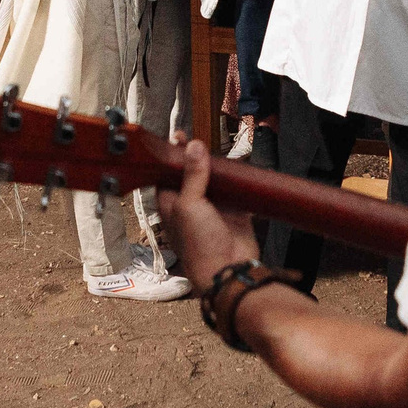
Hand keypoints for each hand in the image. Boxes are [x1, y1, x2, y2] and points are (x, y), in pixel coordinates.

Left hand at [162, 136, 260, 276]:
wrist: (228, 270)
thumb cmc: (199, 246)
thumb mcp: (190, 205)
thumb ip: (192, 175)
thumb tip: (192, 147)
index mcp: (172, 204)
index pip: (168, 174)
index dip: (172, 156)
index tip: (177, 136)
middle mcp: (192, 204)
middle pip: (193, 174)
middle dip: (197, 158)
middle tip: (200, 140)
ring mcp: (214, 208)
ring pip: (215, 181)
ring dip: (219, 168)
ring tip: (220, 150)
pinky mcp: (235, 212)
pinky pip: (236, 191)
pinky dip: (239, 181)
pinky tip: (240, 167)